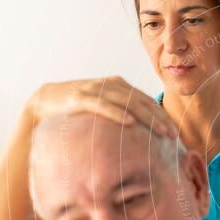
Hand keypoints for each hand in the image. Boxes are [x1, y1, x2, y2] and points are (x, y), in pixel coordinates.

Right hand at [26, 75, 176, 137]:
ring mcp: (95, 89)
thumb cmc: (77, 109)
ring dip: (146, 118)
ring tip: (160, 131)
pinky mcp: (80, 98)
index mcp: (119, 86)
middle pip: (141, 101)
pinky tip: (131, 124)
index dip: (162, 115)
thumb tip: (140, 134)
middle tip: (172, 134)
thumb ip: (120, 113)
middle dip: (159, 118)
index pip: (146, 100)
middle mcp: (110, 85)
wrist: (44, 100)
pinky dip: (118, 114)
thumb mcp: (103, 108)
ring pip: (127, 103)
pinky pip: (103, 106)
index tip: (175, 131)